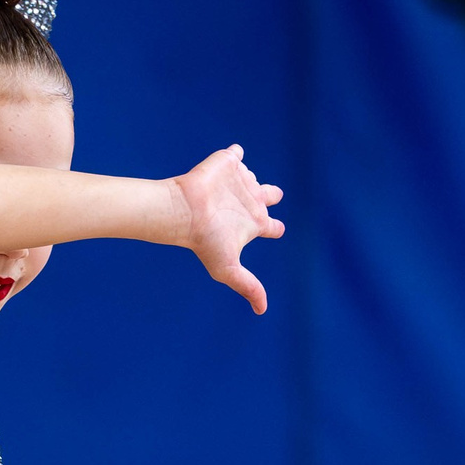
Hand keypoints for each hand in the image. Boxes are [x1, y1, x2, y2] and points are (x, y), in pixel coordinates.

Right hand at [172, 145, 284, 314]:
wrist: (186, 211)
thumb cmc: (205, 240)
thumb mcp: (228, 268)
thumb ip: (248, 286)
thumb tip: (262, 311)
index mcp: (251, 224)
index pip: (270, 226)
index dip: (276, 227)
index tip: (277, 229)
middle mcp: (246, 202)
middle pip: (267, 196)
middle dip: (271, 195)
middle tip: (272, 195)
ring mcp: (236, 183)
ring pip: (250, 175)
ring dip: (249, 175)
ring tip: (242, 176)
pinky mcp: (225, 164)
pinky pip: (235, 154)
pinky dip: (236, 153)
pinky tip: (236, 154)